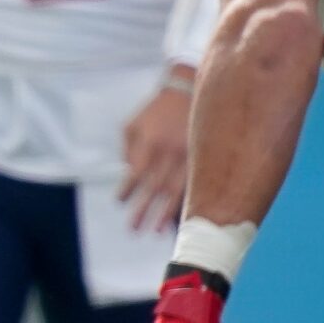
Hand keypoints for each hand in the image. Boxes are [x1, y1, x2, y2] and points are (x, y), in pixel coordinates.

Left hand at [119, 81, 192, 234]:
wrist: (190, 91)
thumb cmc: (156, 111)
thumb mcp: (134, 126)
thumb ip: (129, 151)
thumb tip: (129, 174)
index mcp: (150, 145)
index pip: (135, 175)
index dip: (127, 190)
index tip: (119, 203)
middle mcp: (169, 154)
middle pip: (153, 189)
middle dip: (142, 211)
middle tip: (133, 230)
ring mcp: (189, 157)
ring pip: (176, 191)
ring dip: (164, 214)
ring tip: (155, 231)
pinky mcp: (204, 158)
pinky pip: (194, 185)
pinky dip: (185, 201)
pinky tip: (181, 217)